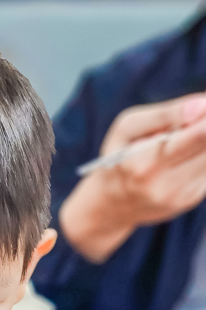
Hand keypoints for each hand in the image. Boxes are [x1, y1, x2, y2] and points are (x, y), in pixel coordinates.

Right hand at [60, 93, 205, 261]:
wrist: (112, 203)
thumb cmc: (120, 156)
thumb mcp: (128, 128)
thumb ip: (164, 114)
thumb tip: (202, 105)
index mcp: (145, 164)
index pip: (197, 136)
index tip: (204, 109)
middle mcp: (165, 185)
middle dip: (204, 127)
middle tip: (196, 117)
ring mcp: (181, 196)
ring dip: (202, 143)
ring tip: (179, 140)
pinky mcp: (191, 199)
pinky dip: (200, 156)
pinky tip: (181, 157)